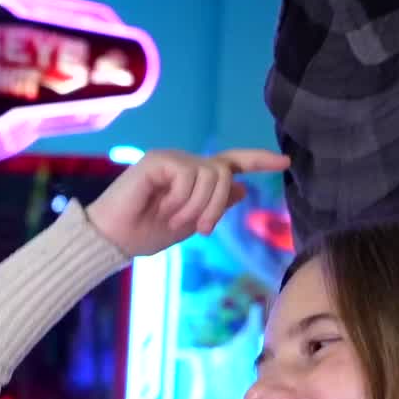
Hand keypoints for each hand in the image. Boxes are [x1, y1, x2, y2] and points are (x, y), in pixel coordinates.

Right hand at [86, 147, 289, 257]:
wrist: (114, 239)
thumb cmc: (144, 234)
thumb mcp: (188, 225)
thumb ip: (213, 207)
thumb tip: (241, 188)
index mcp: (195, 179)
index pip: (232, 163)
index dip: (259, 161)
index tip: (285, 162)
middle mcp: (186, 163)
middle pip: (224, 173)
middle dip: (218, 206)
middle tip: (201, 231)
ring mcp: (171, 159)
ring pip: (210, 175)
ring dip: (198, 207)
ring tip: (174, 220)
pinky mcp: (158, 160)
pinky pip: (188, 176)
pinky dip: (181, 200)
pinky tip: (162, 208)